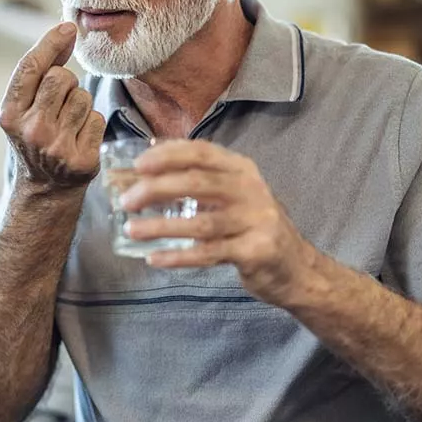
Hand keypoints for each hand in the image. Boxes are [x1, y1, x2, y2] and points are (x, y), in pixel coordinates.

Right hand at [0, 22, 106, 193]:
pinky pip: (97, 119)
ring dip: (80, 105)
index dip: (50, 42)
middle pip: (61, 77)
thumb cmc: (36, 137)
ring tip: (68, 124)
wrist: (43, 189)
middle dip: (66, 82)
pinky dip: (92, 124)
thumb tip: (66, 31)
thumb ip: (40, 72)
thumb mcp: (24, 108)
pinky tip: (79, 138)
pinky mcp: (81, 160)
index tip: (68, 27)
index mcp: (9, 115)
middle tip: (58, 102)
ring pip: (83, 97)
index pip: (31, 68)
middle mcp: (31, 130)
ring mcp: (56, 147)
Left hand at [121, 139, 318, 305]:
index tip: (138, 164)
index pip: (201, 152)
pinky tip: (154, 259)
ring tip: (131, 230)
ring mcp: (256, 221)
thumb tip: (145, 164)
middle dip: (156, 190)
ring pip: (200, 222)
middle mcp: (250, 189)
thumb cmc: (252, 226)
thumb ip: (197, 179)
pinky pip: (209, 253)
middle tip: (126, 201)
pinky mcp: (256, 251)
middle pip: (197, 183)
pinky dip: (179, 256)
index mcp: (241, 169)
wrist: (295, 268)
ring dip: (161, 227)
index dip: (168, 155)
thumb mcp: (232, 195)